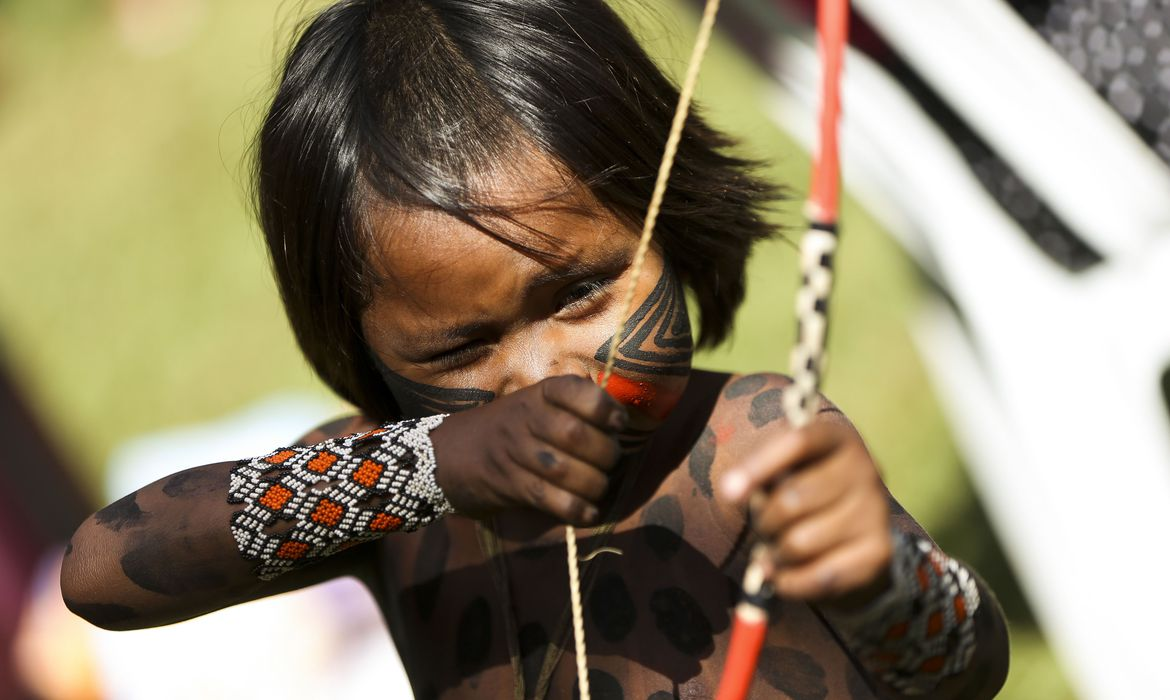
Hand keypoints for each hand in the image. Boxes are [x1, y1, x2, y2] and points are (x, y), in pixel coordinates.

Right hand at [431, 375, 626, 525]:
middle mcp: (526, 418)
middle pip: (575, 435)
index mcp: (540, 394)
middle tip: (611, 462)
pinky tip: (588, 513)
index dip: (604, 408)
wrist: (450, 454)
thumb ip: (573, 409)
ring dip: (594, 484)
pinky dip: (576, 509)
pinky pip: (548, 499)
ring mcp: (514, 451)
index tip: (618, 423)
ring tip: (599, 487)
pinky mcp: (508, 484)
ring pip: (564, 470)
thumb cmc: (509, 429)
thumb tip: (620, 425)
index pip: (576, 391)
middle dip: (606, 453)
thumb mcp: (536, 405)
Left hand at [719, 421, 891, 606]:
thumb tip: (732, 491)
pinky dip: (791, 583)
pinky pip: (821, 577)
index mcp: (837, 437)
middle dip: (764, 521)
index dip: (758, 466)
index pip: (797, 442)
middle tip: (763, 528)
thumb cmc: (805, 488)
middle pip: (793, 499)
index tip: (728, 492)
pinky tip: (783, 577)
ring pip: (801, 543)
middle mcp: (865, 469)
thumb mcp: (784, 468)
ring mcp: (876, 511)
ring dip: (775, 554)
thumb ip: (760, 473)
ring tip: (776, 551)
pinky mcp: (880, 552)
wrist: (854, 529)